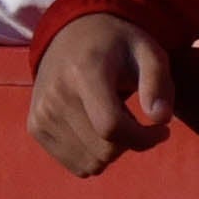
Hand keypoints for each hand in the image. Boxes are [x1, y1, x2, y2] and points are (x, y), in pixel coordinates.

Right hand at [29, 15, 178, 178]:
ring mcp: (41, 114)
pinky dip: (95, 155)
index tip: (162, 130)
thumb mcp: (148, 51)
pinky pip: (76, 165)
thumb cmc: (118, 45)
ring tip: (116, 120)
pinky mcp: (35, 127)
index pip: (112, 126)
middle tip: (138, 120)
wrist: (71, 34)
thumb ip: (158, 83)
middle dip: (131, 142)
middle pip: (104, 150)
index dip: (144, 138)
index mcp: (83, 72)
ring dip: (113, 150)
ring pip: (92, 164)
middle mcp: (56, 95)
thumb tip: (161, 118)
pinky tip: (98, 128)